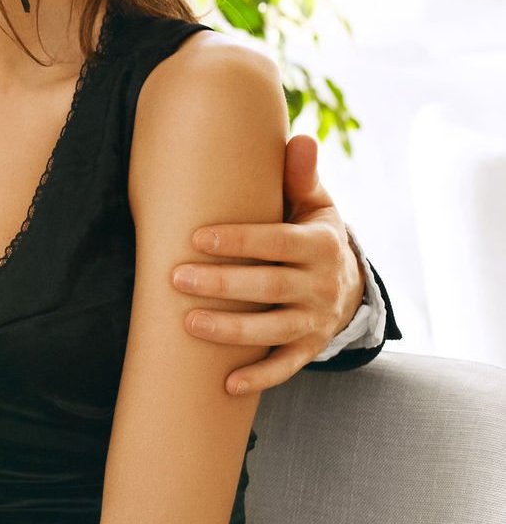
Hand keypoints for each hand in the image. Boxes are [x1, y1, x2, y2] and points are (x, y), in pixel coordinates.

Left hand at [172, 133, 366, 395]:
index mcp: (319, 244)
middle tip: (177, 278)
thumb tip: (300, 138)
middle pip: (269, 286)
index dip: (239, 241)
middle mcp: (321, 284)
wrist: (346, 281)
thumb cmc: (311, 233)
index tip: (197, 237)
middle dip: (223, 284)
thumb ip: (299, 176)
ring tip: (188, 323)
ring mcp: (315, 320)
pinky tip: (225, 385)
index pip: (277, 242)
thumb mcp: (313, 204)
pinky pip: (285, 366)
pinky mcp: (308, 347)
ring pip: (272, 329)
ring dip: (231, 330)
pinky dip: (259, 376)